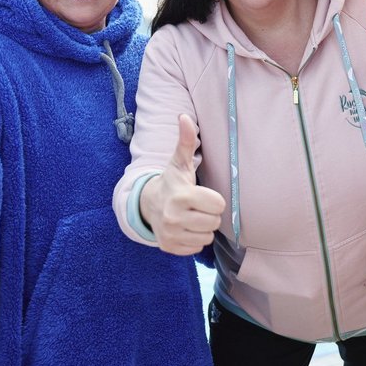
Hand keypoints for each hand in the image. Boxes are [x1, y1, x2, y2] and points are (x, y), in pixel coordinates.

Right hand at [141, 114, 225, 255]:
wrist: (147, 204)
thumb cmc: (172, 181)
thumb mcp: (179, 161)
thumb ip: (186, 140)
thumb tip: (184, 117)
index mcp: (181, 196)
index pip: (218, 205)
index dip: (214, 200)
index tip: (202, 195)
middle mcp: (174, 217)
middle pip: (214, 222)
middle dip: (209, 214)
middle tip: (197, 206)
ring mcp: (171, 234)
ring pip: (206, 237)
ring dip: (202, 228)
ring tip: (191, 217)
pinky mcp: (169, 247)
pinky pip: (196, 248)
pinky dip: (193, 240)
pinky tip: (185, 228)